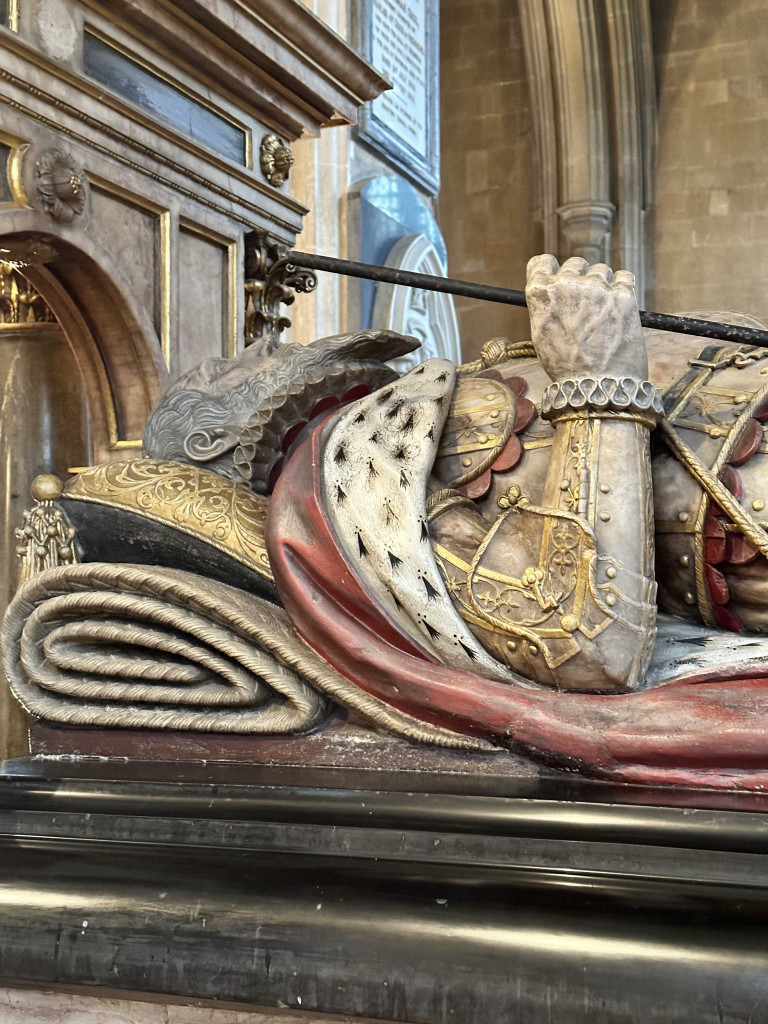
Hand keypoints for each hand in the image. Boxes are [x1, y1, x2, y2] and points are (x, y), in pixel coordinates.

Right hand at [525, 254, 648, 382]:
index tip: (557, 279)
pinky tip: (619, 307)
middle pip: (575, 264)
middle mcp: (567, 284)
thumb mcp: (542, 337)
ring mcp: (597, 287)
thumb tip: (556, 297)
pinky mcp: (623, 294)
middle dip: (580, 280)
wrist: (598, 386)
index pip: (542, 262)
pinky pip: (624, 277)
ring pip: (601, 271)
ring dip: (602, 285)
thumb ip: (546, 308)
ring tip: (604, 313)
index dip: (550, 270)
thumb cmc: (568, 368)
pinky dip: (622, 287)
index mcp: (542, 294)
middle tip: (585, 305)